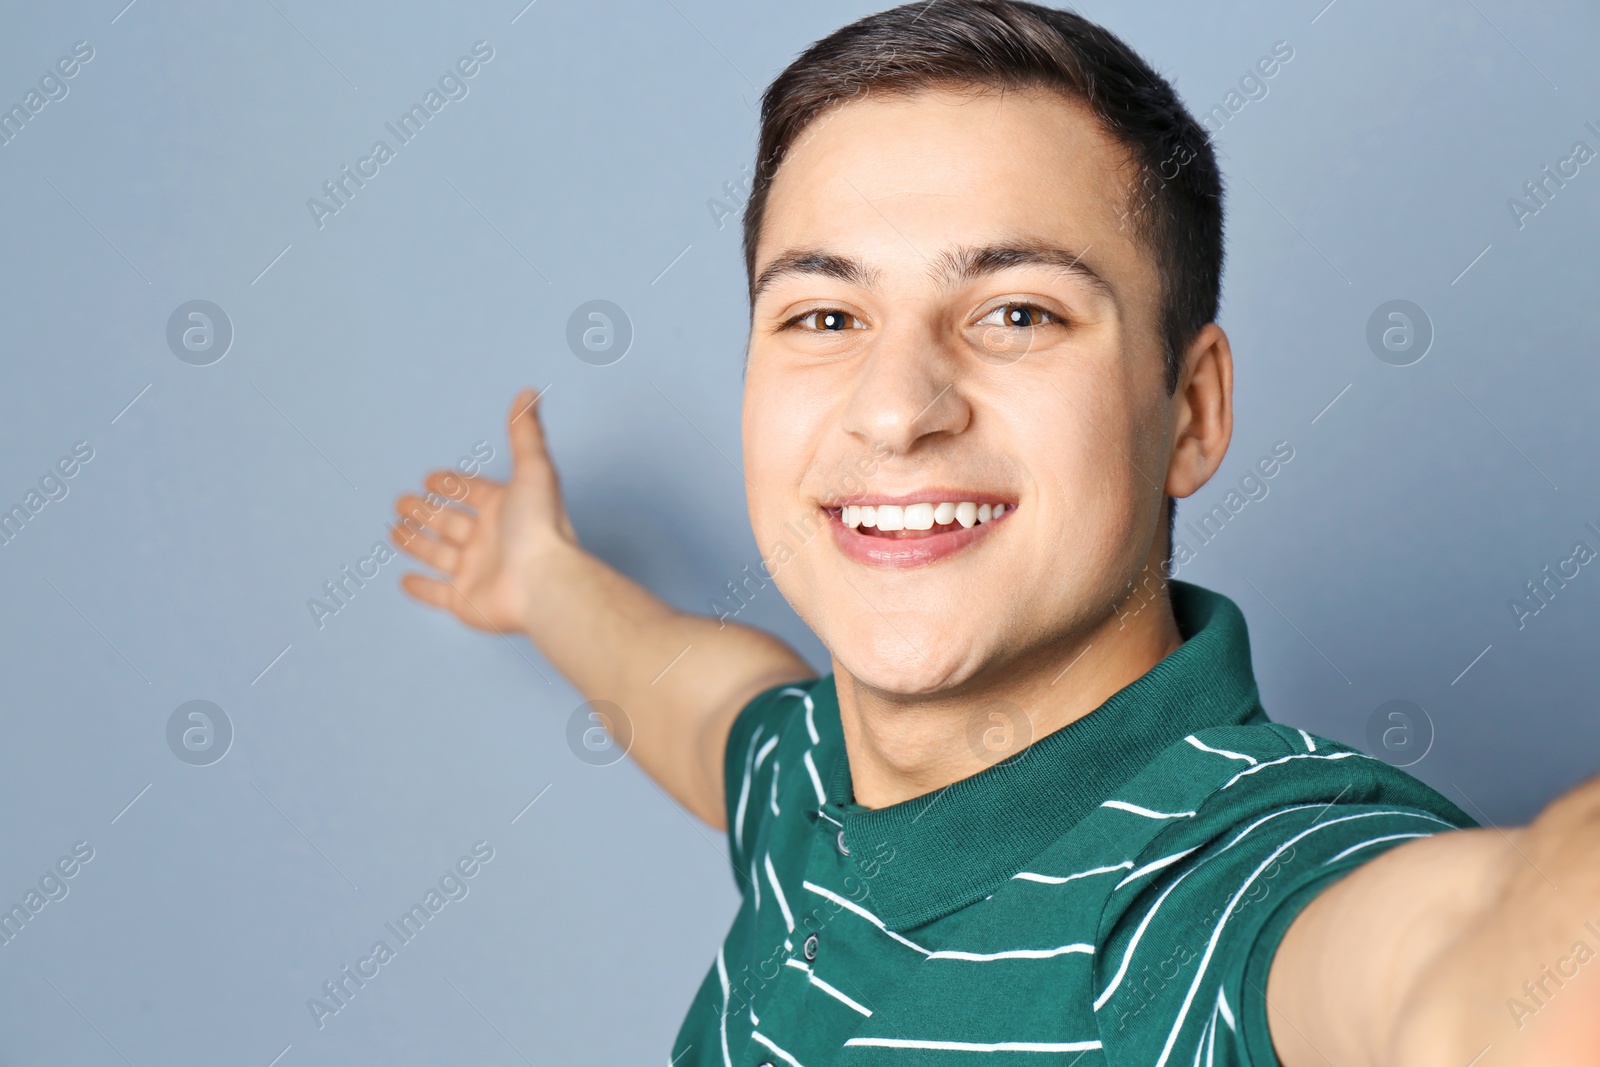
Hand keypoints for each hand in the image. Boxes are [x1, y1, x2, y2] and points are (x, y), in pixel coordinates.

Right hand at [391, 388, 574, 633]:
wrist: (543, 583)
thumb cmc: (540, 527)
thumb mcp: (533, 469)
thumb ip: (525, 433)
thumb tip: (529, 392)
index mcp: (504, 510)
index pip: (472, 493)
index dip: (451, 484)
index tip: (430, 478)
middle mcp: (490, 540)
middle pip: (450, 522)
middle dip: (425, 510)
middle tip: (401, 502)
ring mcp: (476, 572)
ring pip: (438, 554)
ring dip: (416, 543)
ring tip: (394, 531)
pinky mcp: (465, 602)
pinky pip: (437, 595)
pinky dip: (420, 589)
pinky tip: (405, 580)